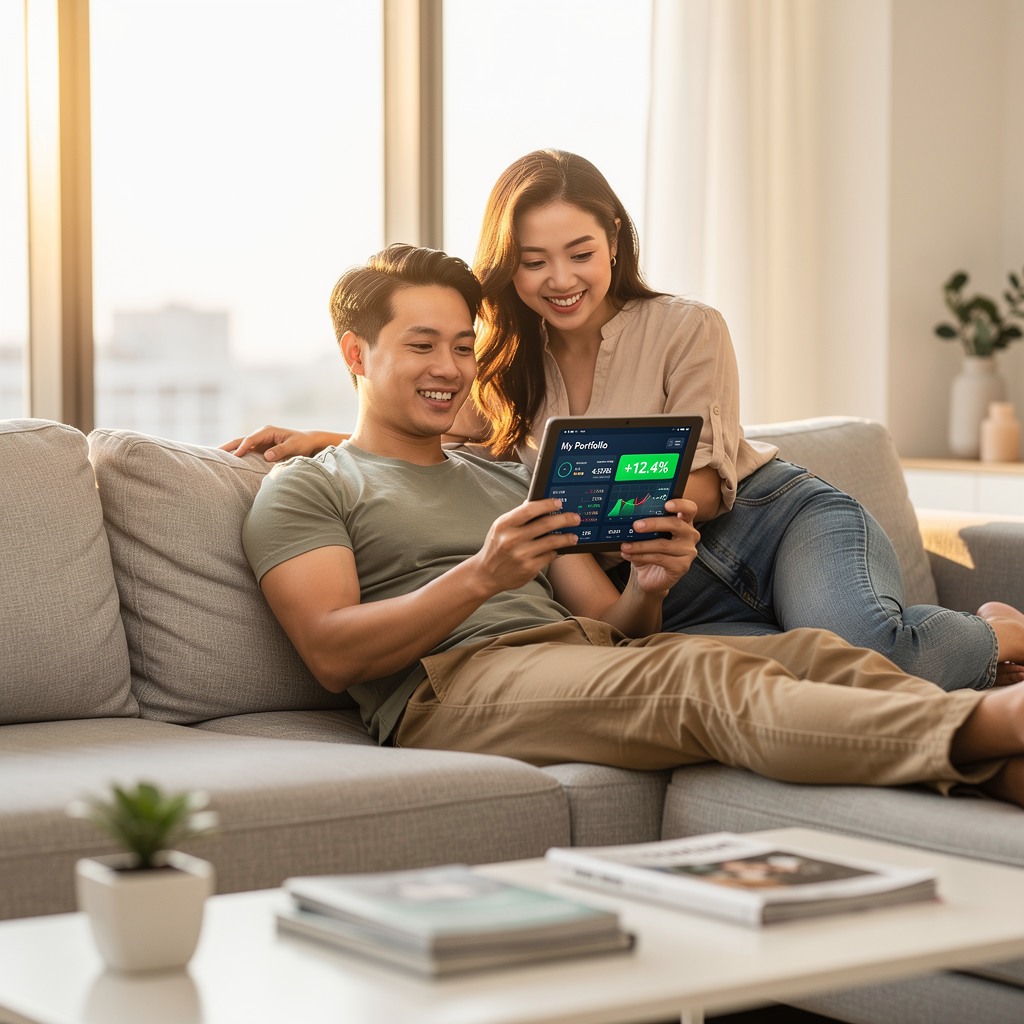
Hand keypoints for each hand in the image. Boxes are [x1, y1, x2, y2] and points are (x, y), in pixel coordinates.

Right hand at [219, 425, 346, 460]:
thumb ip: (281, 450)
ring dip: (230, 451)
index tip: (235, 456)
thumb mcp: (294, 446)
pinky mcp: (260, 449)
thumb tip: (267, 456)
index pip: (251, 439)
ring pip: (241, 446)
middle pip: (241, 440)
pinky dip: (238, 456)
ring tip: (215, 458)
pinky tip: (229, 463)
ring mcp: (260, 442)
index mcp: (268, 431)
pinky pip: (247, 452)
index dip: (242, 447)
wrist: (308, 442)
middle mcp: (261, 435)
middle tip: (213, 452)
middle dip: (228, 446)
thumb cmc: (302, 443)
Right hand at [467, 499, 580, 596]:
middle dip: (564, 519)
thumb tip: (537, 502)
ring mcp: (521, 555)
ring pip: (552, 542)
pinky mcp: (529, 569)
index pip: (529, 509)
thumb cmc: (496, 547)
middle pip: (545, 524)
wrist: (486, 574)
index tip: (559, 503)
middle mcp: (512, 539)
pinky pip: (549, 556)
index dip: (547, 504)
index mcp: (504, 524)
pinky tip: (559, 549)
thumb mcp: (500, 528)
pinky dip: (556, 551)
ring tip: (573, 536)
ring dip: (566, 538)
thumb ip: (518, 516)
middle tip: (575, 518)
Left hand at [619, 498, 699, 596]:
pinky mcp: (682, 566)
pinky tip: (629, 555)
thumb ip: (645, 525)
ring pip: (663, 544)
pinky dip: (641, 556)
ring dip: (640, 545)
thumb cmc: (649, 551)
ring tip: (625, 545)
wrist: (649, 575)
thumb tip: (630, 518)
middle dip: (653, 523)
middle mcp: (690, 535)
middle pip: (675, 524)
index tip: (667, 504)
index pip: (689, 509)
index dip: (680, 505)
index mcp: (684, 522)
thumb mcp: (647, 535)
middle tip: (636, 526)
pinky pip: (659, 559)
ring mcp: (688, 552)